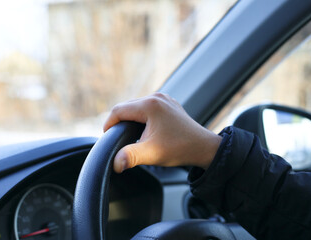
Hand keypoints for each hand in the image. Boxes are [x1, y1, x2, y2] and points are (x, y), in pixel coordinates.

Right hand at [104, 93, 221, 172]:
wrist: (203, 148)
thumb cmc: (180, 148)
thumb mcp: (151, 153)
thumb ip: (130, 156)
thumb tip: (114, 163)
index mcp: (150, 105)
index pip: (118, 110)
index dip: (109, 124)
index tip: (107, 138)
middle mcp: (156, 97)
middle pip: (127, 106)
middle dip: (119, 122)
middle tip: (117, 139)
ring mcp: (164, 99)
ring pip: (137, 106)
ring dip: (130, 119)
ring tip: (129, 135)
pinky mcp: (168, 104)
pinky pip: (148, 107)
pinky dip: (141, 117)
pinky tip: (143, 130)